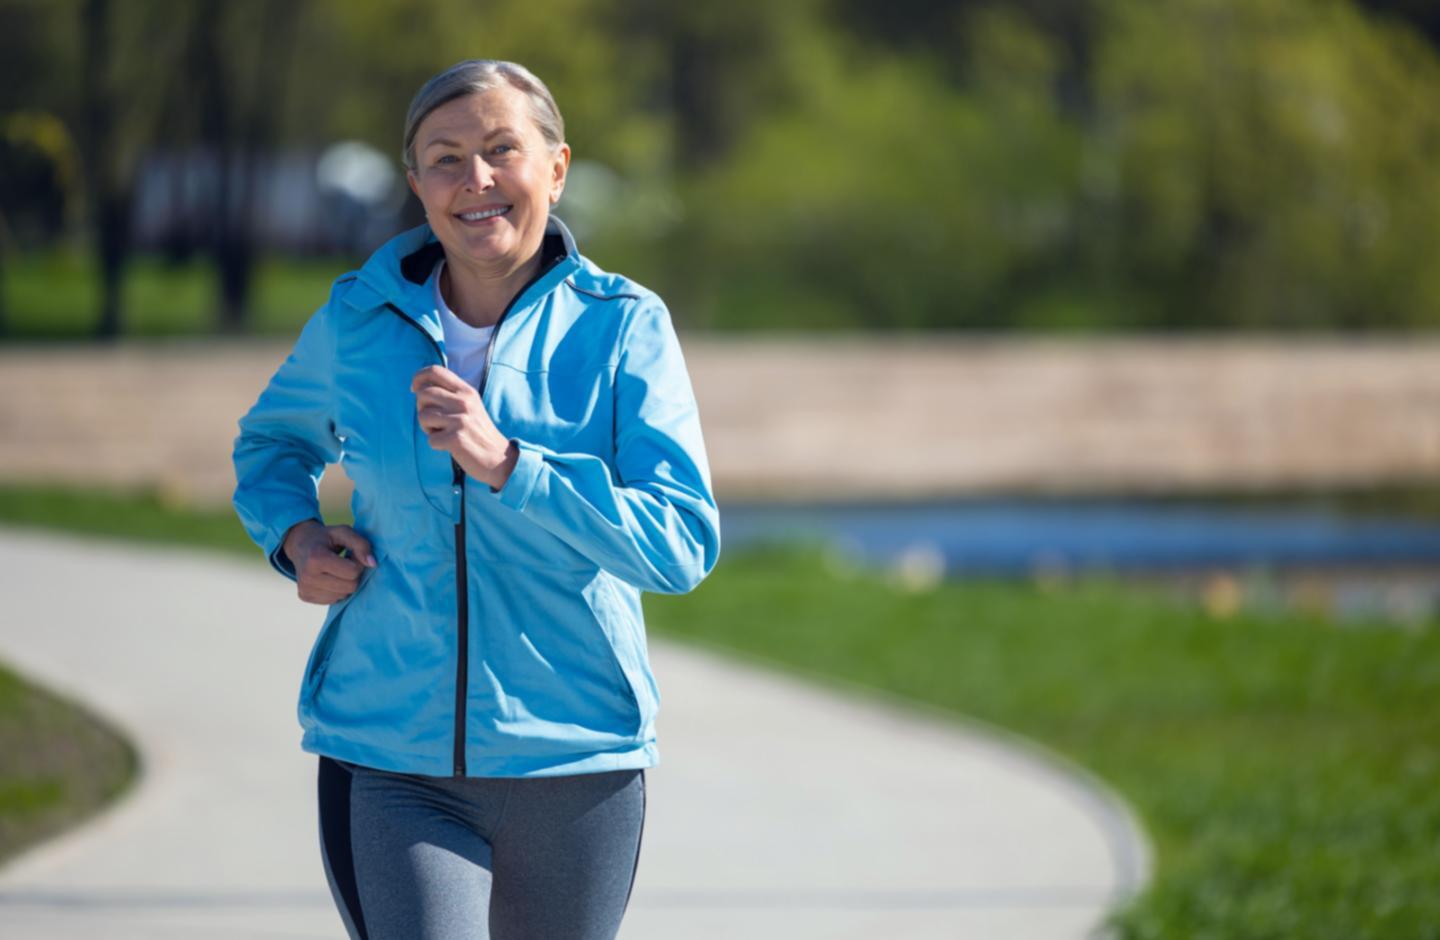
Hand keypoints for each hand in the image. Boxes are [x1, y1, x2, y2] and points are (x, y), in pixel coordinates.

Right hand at [282, 520, 376, 604]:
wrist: (300, 544)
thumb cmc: (325, 537)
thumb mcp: (343, 532)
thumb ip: (361, 544)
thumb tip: (373, 564)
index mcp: (316, 558)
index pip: (353, 572)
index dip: (357, 563)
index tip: (350, 555)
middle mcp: (307, 577)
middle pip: (350, 587)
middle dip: (353, 575)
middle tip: (345, 563)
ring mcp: (305, 589)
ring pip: (343, 595)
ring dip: (345, 583)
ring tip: (336, 570)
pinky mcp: (305, 597)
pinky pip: (334, 600)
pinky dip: (336, 590)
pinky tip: (329, 578)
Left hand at [411, 365, 518, 489]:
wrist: (498, 458)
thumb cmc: (477, 432)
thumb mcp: (469, 406)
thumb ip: (450, 394)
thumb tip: (418, 388)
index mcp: (467, 391)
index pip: (435, 371)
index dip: (418, 377)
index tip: (414, 389)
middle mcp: (464, 402)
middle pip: (423, 393)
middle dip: (421, 408)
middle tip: (433, 420)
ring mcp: (461, 420)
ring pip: (423, 416)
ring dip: (427, 427)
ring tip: (443, 432)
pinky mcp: (456, 439)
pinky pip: (430, 439)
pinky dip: (436, 444)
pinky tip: (449, 445)